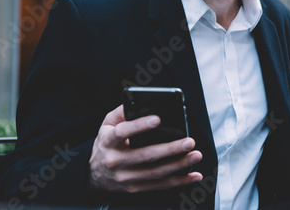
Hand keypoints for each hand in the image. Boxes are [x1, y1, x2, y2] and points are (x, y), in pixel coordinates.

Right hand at [88, 105, 202, 192]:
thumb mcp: (107, 123)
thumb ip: (123, 111)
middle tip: (189, 142)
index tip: (158, 119)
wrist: (94, 173)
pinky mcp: (134, 188)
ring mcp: (125, 177)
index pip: (123, 132)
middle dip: (170, 149)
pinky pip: (159, 186)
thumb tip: (141, 101)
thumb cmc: (106, 142)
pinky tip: (193, 175)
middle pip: (145, 155)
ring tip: (195, 155)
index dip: (140, 125)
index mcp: (108, 140)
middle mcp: (115, 161)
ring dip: (179, 165)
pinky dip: (179, 181)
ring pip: (155, 173)